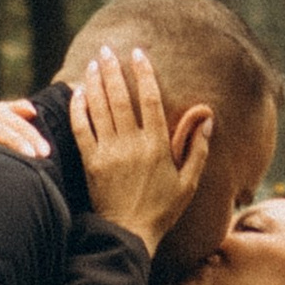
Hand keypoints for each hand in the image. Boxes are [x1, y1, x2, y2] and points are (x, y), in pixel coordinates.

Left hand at [70, 48, 210, 252]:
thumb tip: (207, 117)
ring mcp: (109, 152)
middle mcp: (132, 144)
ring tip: (95, 64)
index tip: (139, 53)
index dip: (144, 73)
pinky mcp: (91, 163)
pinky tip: (78, 93)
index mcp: (157, 145)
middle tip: (108, 51)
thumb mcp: (188, 182)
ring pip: (100, 108)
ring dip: (96, 83)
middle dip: (114, 70)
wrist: (129, 234)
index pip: (150, 99)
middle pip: (121, 97)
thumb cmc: (162, 210)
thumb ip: (197, 148)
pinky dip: (78, 109)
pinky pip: (82, 129)